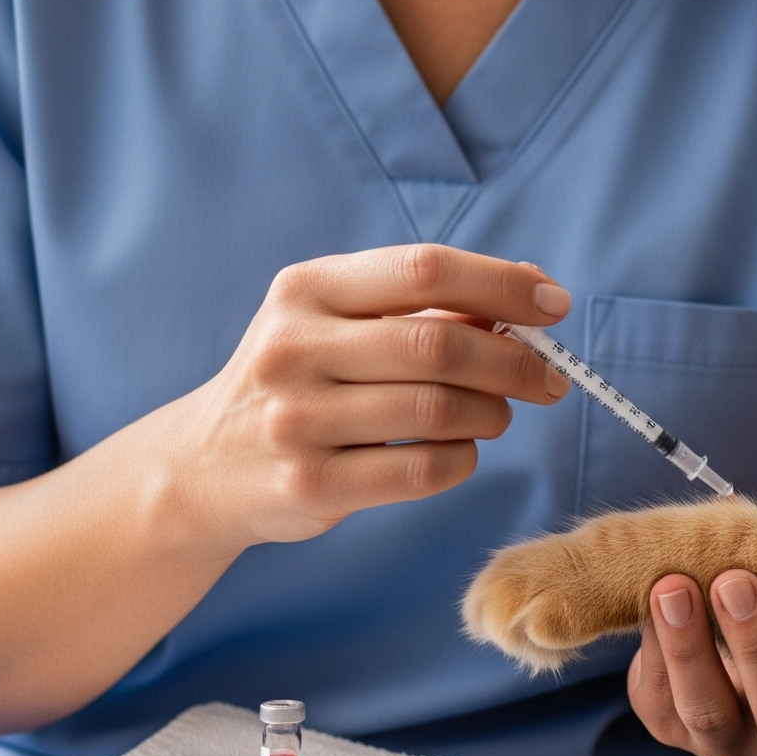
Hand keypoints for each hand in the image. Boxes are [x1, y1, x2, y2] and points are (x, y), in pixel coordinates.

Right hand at [163, 244, 572, 549]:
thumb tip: (533, 287)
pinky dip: (460, 460)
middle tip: (549, 377)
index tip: (554, 303)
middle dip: (514, 360)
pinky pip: (421, 471)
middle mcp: (294, 347)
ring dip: (490, 413)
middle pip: (438, 345)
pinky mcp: (308, 486)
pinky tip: (458, 451)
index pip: (424, 269)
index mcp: (308, 288)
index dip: (502, 284)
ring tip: (496, 414)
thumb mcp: (340, 320)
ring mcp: (296, 420)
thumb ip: (427, 303)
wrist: (202, 465)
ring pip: (437, 410)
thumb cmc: (302, 377)